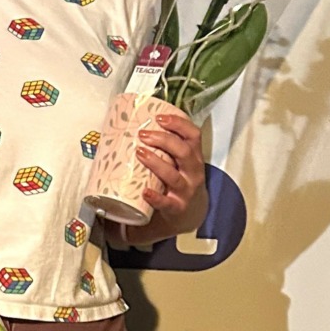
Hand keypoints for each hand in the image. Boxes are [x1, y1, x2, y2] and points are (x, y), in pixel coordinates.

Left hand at [127, 106, 204, 241]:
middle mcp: (193, 171)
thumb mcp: (180, 162)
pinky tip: (145, 191)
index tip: (159, 117)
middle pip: (184, 152)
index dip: (178, 124)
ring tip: (139, 153)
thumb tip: (134, 125)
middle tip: (142, 134)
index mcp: (195, 156)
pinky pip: (167, 203)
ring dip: (156, 163)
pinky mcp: (177, 207)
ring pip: (173, 176)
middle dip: (163, 140)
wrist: (190, 213)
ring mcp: (186, 190)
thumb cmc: (179, 179)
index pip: (193, 135)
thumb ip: (166, 147)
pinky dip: (156, 197)